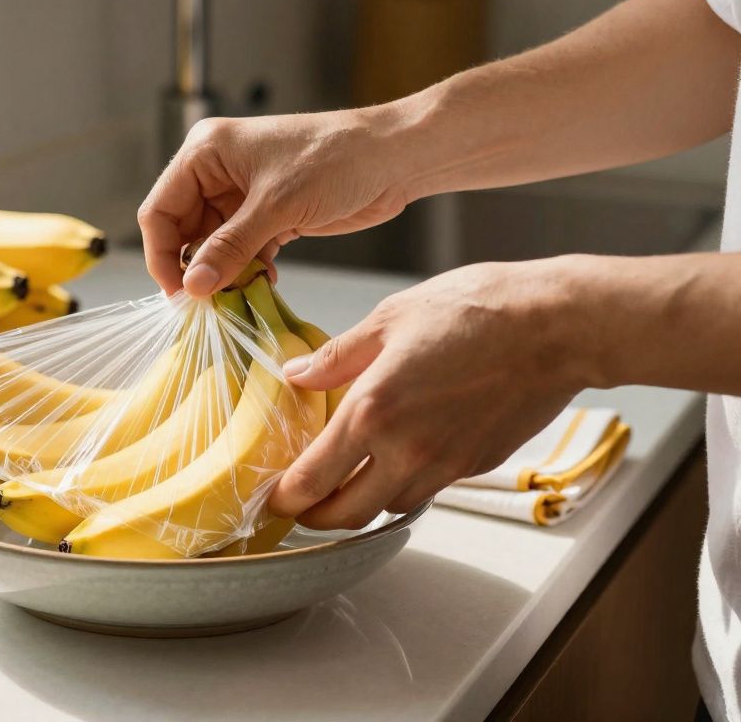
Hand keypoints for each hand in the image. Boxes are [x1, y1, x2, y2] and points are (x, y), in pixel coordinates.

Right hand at [138, 107, 417, 296]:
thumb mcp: (276, 206)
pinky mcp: (267, 214)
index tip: (178, 295)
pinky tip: (264, 282)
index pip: (160, 210)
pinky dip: (247, 270)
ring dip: (223, 273)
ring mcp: (242, 194)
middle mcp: (217, 171)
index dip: (162, 255)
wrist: (395, 158)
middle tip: (207, 304)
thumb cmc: (336, 160)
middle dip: (194, 268)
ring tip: (239, 295)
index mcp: (206, 152)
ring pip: (212, 246)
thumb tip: (192, 287)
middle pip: (181, 231)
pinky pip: (241, 250)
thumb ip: (229, 247)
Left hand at [267, 258, 595, 528]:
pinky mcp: (474, 465)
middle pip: (346, 515)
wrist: (557, 325)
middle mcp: (405, 450)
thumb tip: (295, 376)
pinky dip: (403, 483)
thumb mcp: (389, 318)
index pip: (312, 481)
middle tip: (301, 503)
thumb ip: (336, 357)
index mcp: (372, 412)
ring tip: (348, 476)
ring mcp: (444, 464)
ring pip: (387, 507)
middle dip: (316, 517)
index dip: (284, 499)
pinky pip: (426, 489)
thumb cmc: (477, 309)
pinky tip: (398, 454)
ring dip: (362, 501)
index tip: (270, 499)